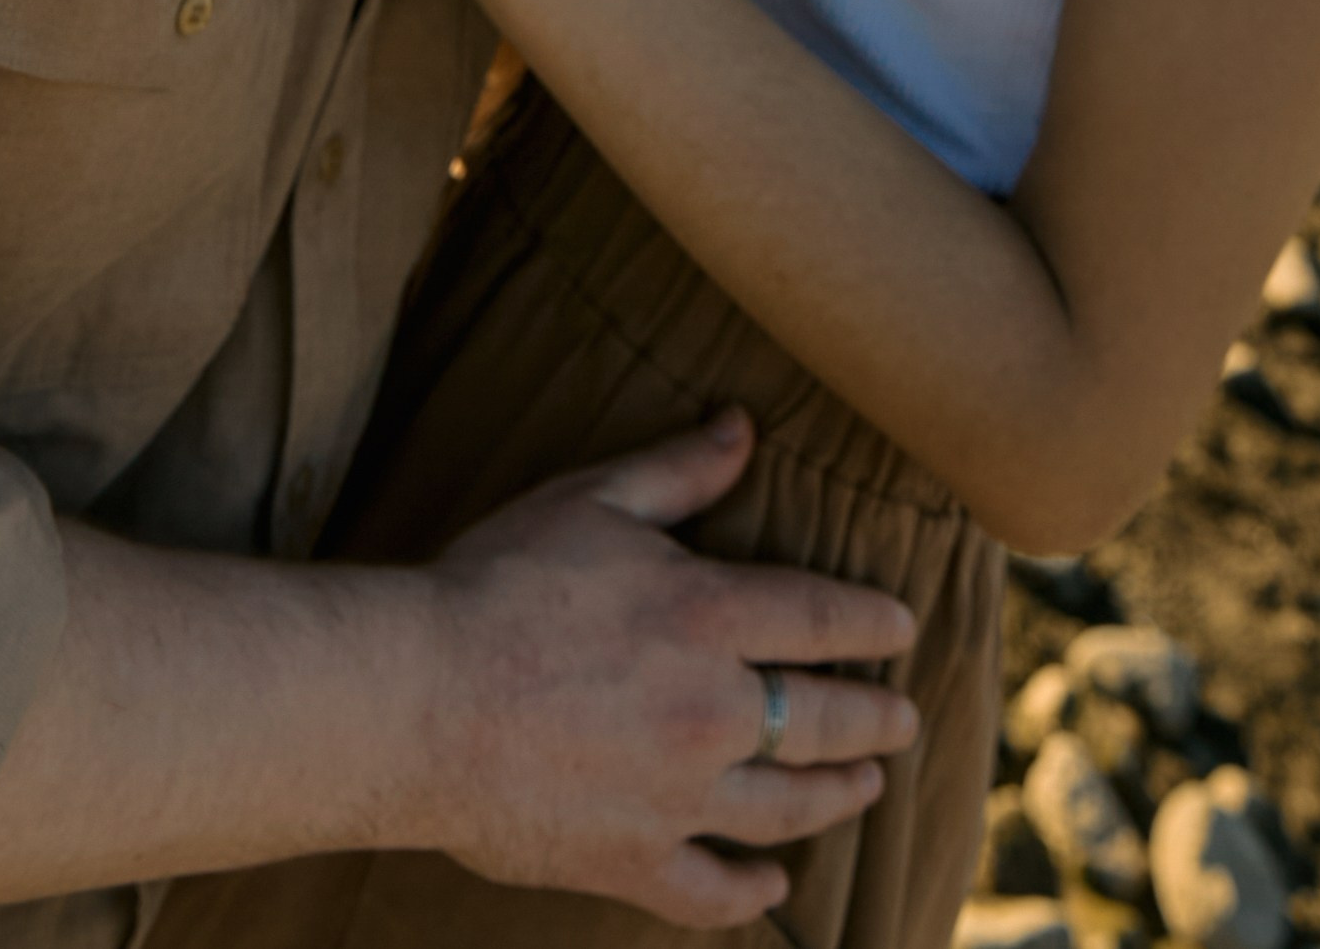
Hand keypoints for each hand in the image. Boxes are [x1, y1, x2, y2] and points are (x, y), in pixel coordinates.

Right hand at [414, 408, 917, 924]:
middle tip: (904, 719)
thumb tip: (743, 428)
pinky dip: (753, 891)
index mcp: (707, 615)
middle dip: (876, 719)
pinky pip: (712, 890)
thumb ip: (677, 470)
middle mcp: (711, 711)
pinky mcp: (631, 859)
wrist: (415, 698)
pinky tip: (777, 886)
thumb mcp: (591, 500)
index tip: (903, 627)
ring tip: (865, 785)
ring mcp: (677, 796)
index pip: (825, 618)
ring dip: (837, 796)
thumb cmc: (496, 583)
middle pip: (825, 720)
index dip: (873, 622)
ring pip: (787, 807)